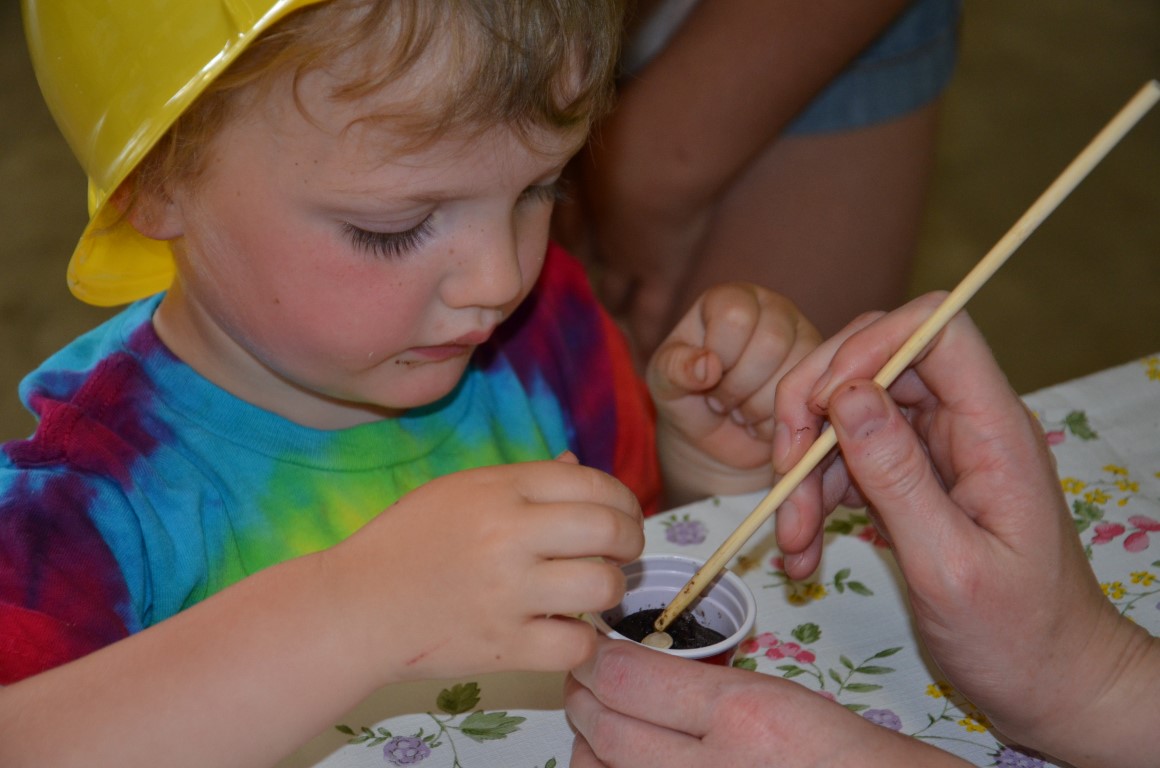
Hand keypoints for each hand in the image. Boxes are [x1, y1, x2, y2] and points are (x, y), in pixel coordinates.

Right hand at [325, 453, 644, 682]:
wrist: (356, 607)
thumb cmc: (407, 542)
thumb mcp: (459, 490)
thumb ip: (523, 479)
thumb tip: (578, 467)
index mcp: (500, 489)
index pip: (594, 483)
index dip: (624, 501)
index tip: (624, 517)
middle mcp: (510, 536)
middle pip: (609, 530)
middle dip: (630, 542)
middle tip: (622, 553)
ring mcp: (508, 594)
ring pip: (602, 586)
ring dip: (609, 589)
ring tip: (592, 591)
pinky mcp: (504, 647)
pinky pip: (576, 644)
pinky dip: (580, 641)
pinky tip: (565, 630)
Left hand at [565, 637, 969, 767]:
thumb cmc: (845, 754)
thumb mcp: (780, 698)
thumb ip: (703, 689)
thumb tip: (632, 676)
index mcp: (742, 715)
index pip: (628, 678)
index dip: (595, 660)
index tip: (591, 650)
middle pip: (606, 729)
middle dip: (582, 698)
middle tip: (580, 682)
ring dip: (589, 745)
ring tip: (596, 724)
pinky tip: (616, 763)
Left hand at [647, 282, 819, 504]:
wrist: (715, 440)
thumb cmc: (687, 400)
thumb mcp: (665, 384)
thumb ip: (675, 369)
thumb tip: (706, 366)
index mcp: (730, 299)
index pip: (735, 317)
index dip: (719, 357)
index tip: (705, 376)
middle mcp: (772, 309)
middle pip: (771, 343)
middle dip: (738, 386)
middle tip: (721, 400)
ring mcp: (802, 339)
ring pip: (794, 373)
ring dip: (756, 407)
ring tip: (739, 410)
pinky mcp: (821, 372)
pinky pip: (810, 398)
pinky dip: (777, 422)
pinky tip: (759, 421)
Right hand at [770, 293, 1159, 763]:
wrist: (1049, 686)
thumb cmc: (1017, 635)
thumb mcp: (948, 563)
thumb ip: (897, 476)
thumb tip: (844, 396)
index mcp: (992, 429)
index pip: (935, 328)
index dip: (868, 344)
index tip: (819, 404)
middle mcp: (962, 425)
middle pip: (873, 364)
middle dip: (813, 413)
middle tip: (782, 475)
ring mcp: (934, 452)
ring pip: (847, 418)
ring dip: (805, 472)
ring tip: (792, 544)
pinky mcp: (910, 482)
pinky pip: (847, 463)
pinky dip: (815, 501)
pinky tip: (805, 556)